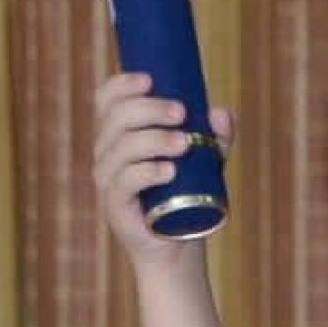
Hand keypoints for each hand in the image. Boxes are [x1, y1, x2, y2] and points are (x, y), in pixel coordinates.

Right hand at [92, 72, 235, 270]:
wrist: (177, 247)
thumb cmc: (185, 197)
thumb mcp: (205, 162)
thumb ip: (215, 137)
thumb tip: (221, 113)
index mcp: (119, 135)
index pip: (107, 100)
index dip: (123, 85)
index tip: (151, 79)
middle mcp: (107, 153)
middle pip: (116, 118)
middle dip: (149, 109)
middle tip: (181, 113)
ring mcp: (108, 180)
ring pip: (122, 148)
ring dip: (153, 139)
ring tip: (184, 144)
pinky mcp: (115, 206)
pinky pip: (125, 181)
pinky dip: (147, 172)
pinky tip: (168, 170)